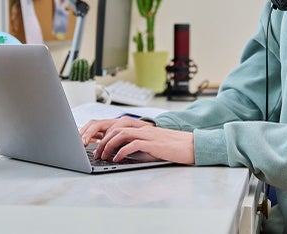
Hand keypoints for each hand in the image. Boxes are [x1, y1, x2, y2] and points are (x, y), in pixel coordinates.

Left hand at [80, 117, 194, 164]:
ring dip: (109, 145)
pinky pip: (132, 144)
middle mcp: (143, 128)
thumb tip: (120, 153)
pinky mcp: (152, 143)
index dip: (104, 135)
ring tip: (103, 156)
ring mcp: (147, 135)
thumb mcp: (151, 145)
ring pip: (121, 134)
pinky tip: (116, 159)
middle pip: (115, 128)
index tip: (96, 145)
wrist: (191, 146)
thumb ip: (136, 146)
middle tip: (96, 153)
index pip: (117, 126)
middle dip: (102, 141)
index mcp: (141, 128)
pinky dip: (121, 151)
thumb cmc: (172, 148)